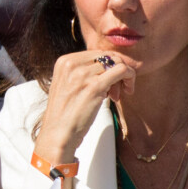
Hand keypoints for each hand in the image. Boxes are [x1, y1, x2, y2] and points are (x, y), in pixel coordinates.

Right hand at [34, 51, 134, 165]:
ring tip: (117, 94)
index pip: (96, 53)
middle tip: (117, 88)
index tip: (111, 81)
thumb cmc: (65, 114)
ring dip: (123, 77)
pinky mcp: (95, 86)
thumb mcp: (68, 85)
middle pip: (107, 56)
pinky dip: (130, 77)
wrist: (57, 134)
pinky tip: (128, 90)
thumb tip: (107, 65)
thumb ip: (82, 72)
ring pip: (116, 62)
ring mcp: (83, 74)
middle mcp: (72, 64)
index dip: (108, 66)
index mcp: (65, 61)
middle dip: (116, 69)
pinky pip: (122, 70)